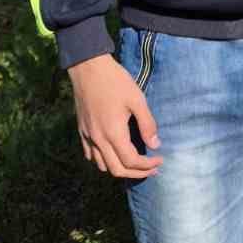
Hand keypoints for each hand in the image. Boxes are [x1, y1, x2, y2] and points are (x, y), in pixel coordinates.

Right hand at [69, 53, 162, 179]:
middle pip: (116, 170)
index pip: (131, 161)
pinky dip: (104, 161)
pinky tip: (114, 154)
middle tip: (153, 168)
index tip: (160, 160)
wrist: (88, 68)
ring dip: (120, 169)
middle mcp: (98, 139)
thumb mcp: (137, 99)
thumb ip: (147, 124)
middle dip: (137, 173)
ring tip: (136, 164)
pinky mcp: (82, 131)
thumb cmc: (116, 82)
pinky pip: (91, 155)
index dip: (147, 165)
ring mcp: (87, 136)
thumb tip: (155, 144)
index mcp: (113, 133)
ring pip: (102, 165)